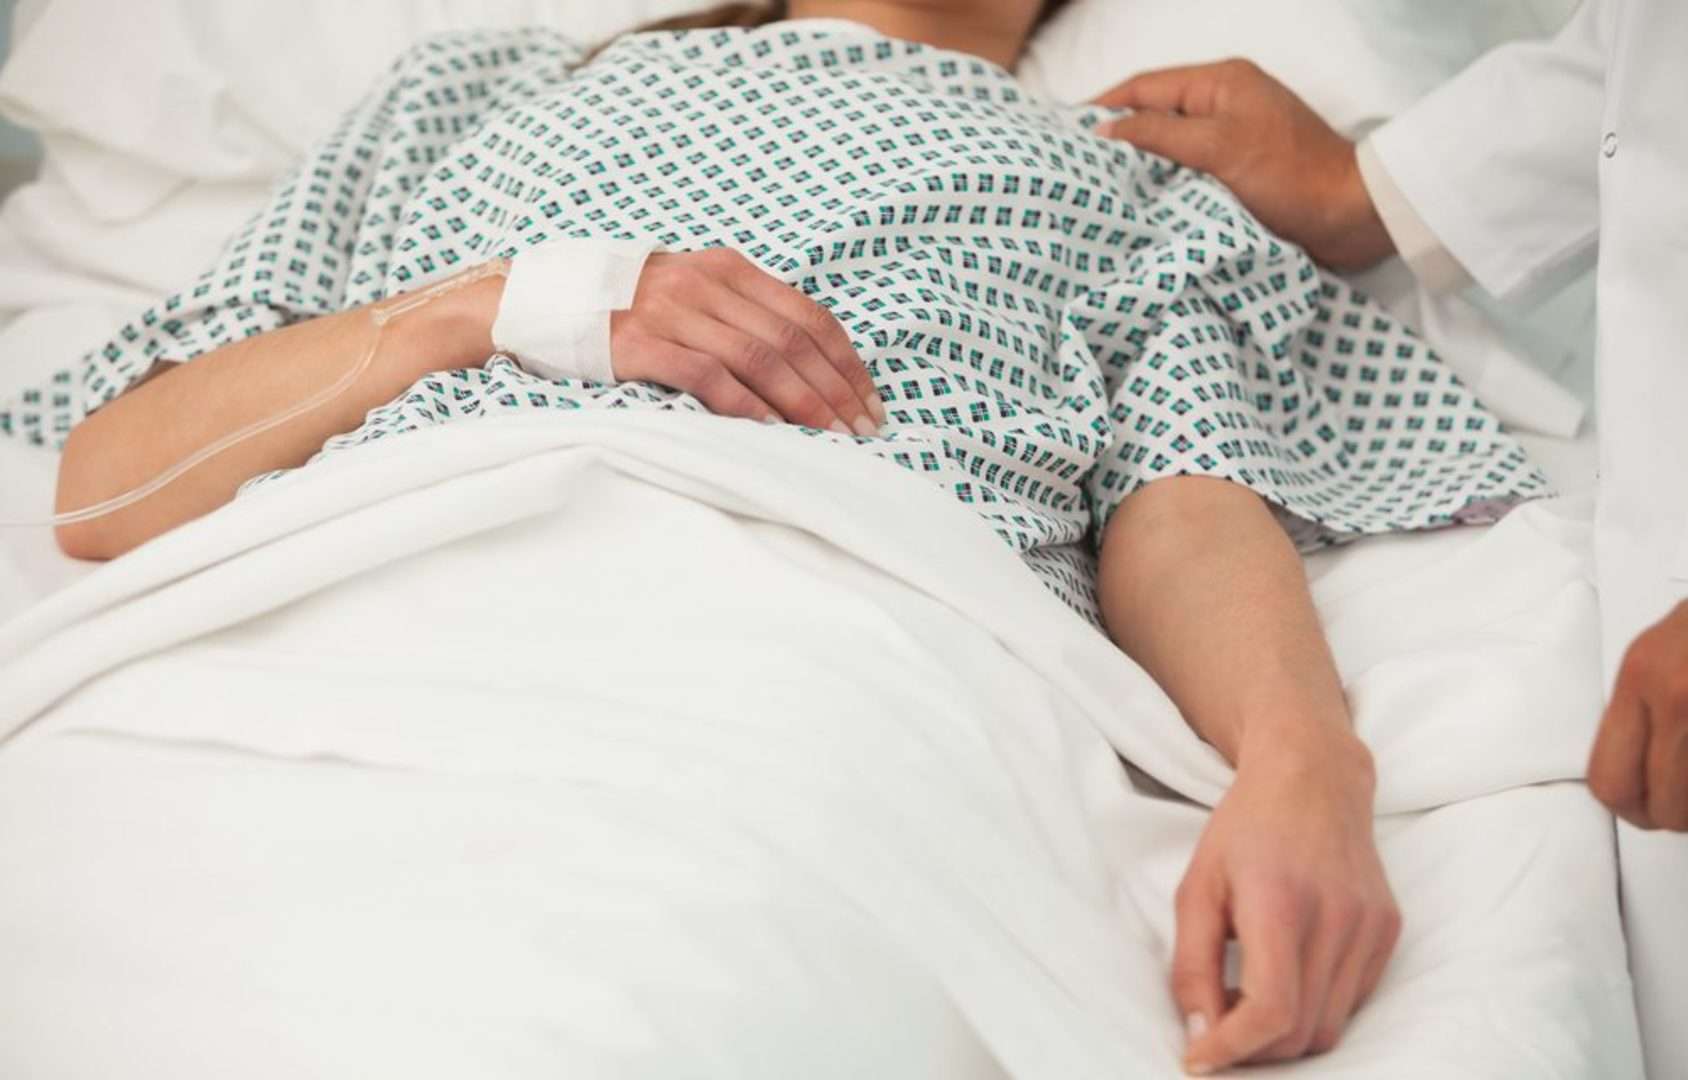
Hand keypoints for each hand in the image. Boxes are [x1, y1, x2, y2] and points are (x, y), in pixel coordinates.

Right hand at [610, 249, 884, 434]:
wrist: (545, 300)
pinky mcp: (641, 343)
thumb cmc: (632, 307)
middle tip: (862, 431)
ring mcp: (673, 311)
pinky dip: (746, 406)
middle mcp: (706, 284)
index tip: (870, 403)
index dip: (847, 363)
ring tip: (830, 438)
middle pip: (792, 341)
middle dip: (836, 390)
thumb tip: (810, 367)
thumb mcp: (695, 292)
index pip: (809, 316)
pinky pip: (707, 376)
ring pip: (758, 358)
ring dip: (803, 404)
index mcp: (729, 269)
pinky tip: (771, 433)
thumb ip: (745, 316)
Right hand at [1092, 60, 1394, 271]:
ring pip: (1169, 148)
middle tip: (1073, 166)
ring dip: (1138, 168)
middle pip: (1154, 115)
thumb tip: (1105, 131)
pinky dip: (1163, 187)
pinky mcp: (1238, 175)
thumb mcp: (1218, 148)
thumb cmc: (1290, 176)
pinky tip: (1141, 207)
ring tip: (1097, 190)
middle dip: (1116, 138)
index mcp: (1220, 82)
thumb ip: (1159, 135)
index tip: (1063, 132)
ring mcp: (1232, 140)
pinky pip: (1188, 174)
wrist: (1351, 218)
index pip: (1145, 87)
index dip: (1102, 107)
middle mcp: (1224, 105)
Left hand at [1175, 734, 1399, 1074]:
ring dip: (1285, 1036)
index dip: (1233, 1049)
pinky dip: (1316, 1008)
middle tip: (1217, 1032)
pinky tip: (1288, 978)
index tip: (1199, 1060)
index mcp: (1280, 903)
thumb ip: (1191, 965)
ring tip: (1248, 1006)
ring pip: (1330, 1027)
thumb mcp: (1196, 887)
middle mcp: (1336, 918)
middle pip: (1300, 1032)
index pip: (1270, 1010)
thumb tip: (1199, 1034)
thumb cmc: (1244, 829)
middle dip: (1254, 1050)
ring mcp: (1370, 926)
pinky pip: (1352, 1001)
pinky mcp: (1388, 930)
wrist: (1313, 777)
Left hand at [1589, 601, 1687, 830]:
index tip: (1646, 811)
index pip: (1610, 779)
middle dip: (1675, 818)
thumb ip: (1640, 711)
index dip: (1631, 809)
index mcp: (1642, 679)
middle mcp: (1676, 696)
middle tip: (1683, 811)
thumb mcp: (1657, 653)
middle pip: (1664, 808)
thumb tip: (1634, 778)